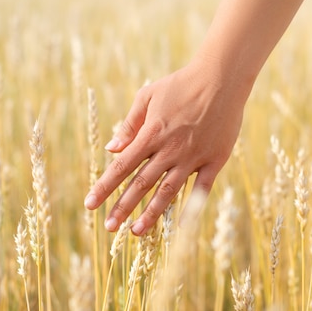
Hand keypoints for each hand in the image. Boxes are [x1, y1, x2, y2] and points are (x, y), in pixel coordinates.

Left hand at [83, 57, 247, 235]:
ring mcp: (193, 157)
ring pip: (167, 191)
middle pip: (141, 184)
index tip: (90, 204)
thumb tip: (110, 149)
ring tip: (136, 232)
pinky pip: (201, 189)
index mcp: (151, 134)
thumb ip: (129, 124)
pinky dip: (191, 208)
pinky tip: (180, 225)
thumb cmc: (181, 84)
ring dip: (150, 213)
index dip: (104, 187)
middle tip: (108, 227)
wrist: (221, 78)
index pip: (121, 166)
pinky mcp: (214, 160)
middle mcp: (169, 149)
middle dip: (122, 207)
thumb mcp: (148, 96)